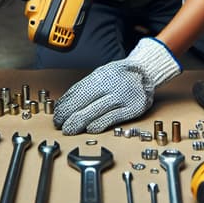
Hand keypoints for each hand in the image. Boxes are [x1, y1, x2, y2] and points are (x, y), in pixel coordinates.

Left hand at [53, 38, 181, 133]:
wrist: (146, 72)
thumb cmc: (121, 75)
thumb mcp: (102, 74)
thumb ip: (87, 87)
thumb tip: (67, 102)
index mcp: (100, 76)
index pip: (77, 92)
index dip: (65, 105)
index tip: (57, 114)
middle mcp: (110, 85)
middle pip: (83, 102)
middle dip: (68, 115)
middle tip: (60, 125)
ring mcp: (121, 97)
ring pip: (95, 111)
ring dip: (79, 122)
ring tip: (70, 130)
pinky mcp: (132, 109)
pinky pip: (112, 118)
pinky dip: (99, 124)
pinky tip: (90, 129)